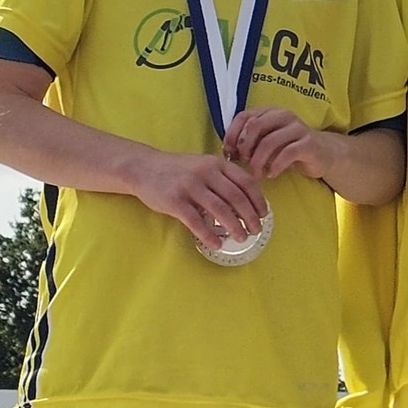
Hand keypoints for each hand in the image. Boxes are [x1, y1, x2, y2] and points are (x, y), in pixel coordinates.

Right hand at [130, 149, 268, 249]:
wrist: (143, 168)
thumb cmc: (178, 169)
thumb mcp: (204, 166)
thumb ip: (223, 179)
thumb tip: (246, 202)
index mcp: (217, 164)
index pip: (246, 182)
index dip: (258, 200)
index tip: (264, 214)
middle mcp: (206, 173)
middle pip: (236, 197)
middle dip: (250, 217)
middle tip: (255, 230)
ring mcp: (190, 186)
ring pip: (220, 210)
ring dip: (234, 226)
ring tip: (241, 237)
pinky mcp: (175, 201)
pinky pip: (196, 221)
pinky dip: (209, 234)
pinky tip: (216, 243)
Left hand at [224, 107, 328, 180]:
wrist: (322, 154)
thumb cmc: (288, 149)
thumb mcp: (267, 141)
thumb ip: (249, 141)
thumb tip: (227, 151)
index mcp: (270, 112)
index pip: (244, 116)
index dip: (232, 134)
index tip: (229, 153)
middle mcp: (284, 115)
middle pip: (255, 126)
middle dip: (245, 147)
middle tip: (245, 163)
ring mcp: (298, 128)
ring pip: (269, 141)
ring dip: (258, 160)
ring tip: (257, 173)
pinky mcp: (308, 143)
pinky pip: (287, 153)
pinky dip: (275, 166)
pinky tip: (272, 174)